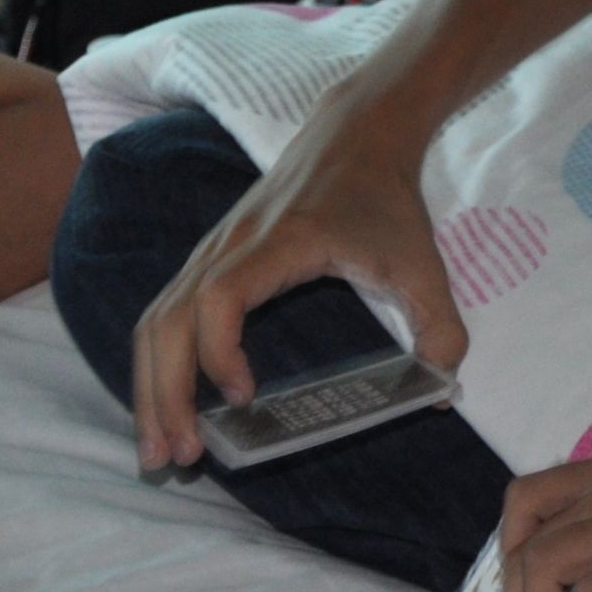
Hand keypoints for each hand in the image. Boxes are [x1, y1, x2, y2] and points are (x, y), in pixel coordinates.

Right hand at [127, 102, 465, 472]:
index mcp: (278, 241)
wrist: (357, 133)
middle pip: (168, 320)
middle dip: (165, 393)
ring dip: (150, 387)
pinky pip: (165, 314)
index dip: (219, 350)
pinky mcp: (209, 258)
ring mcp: (212, 250)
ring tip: (160, 447)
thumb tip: (440, 390)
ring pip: (156, 322)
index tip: (244, 397)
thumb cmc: (384, 197)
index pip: (220, 296)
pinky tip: (168, 404)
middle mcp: (230, 245)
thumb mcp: (422, 259)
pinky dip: (157, 363)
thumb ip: (439, 322)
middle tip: (178, 457)